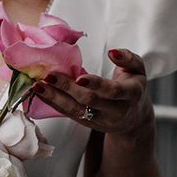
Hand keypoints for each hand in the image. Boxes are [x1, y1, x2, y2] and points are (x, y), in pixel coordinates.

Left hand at [32, 48, 153, 135]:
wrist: (133, 118)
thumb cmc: (132, 87)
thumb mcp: (138, 71)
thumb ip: (128, 59)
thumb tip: (113, 52)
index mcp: (131, 94)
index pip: (113, 91)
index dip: (96, 84)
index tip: (79, 77)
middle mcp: (116, 110)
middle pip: (90, 101)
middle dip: (68, 88)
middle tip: (49, 76)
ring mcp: (101, 120)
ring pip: (76, 110)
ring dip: (55, 98)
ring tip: (38, 85)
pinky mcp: (87, 124)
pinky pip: (68, 114)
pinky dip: (53, 103)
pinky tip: (40, 93)